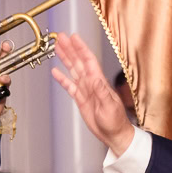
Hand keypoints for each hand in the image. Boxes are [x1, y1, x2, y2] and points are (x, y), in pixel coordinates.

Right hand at [49, 32, 135, 154]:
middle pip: (78, 62)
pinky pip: (69, 86)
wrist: (113, 134)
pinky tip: (55, 72)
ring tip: (57, 48)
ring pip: (73, 71)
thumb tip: (95, 79)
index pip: (89, 61)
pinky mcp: (81, 99)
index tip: (74, 38)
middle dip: (70, 49)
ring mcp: (86, 90)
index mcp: (99, 82)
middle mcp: (92, 83)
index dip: (81, 48)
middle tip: (61, 37)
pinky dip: (62, 78)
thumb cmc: (116, 122)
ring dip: (66, 59)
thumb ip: (102, 93)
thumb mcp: (110, 107)